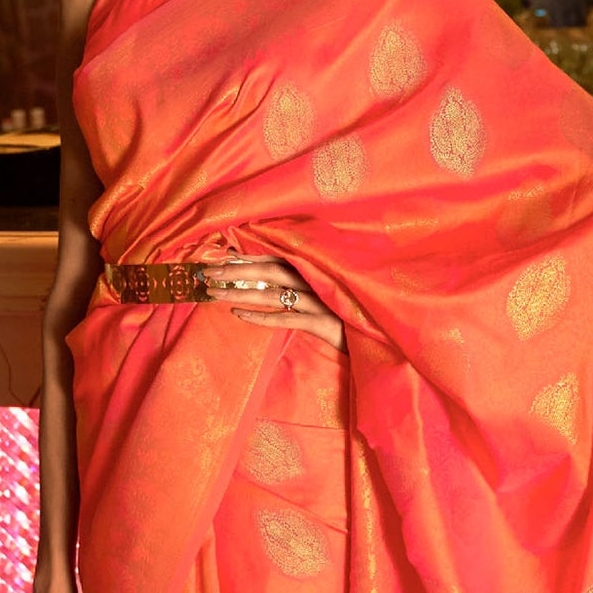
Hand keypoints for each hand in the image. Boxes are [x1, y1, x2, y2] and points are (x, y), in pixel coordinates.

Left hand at [203, 258, 344, 351]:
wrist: (387, 336)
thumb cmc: (356, 313)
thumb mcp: (333, 293)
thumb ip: (309, 282)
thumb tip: (272, 280)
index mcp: (318, 269)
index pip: (276, 256)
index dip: (247, 256)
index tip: (219, 257)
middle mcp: (318, 280)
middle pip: (268, 270)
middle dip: (235, 270)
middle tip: (205, 273)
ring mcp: (321, 301)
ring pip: (271, 293)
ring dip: (239, 291)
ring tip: (213, 292)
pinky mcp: (324, 323)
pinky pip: (285, 318)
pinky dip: (259, 316)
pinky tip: (238, 314)